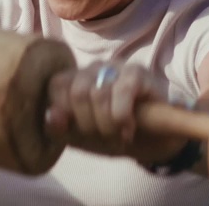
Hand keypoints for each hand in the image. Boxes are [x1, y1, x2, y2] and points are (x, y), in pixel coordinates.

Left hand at [43, 61, 188, 164]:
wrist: (155, 141)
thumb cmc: (112, 135)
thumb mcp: (81, 138)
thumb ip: (60, 129)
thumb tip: (52, 117)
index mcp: (74, 79)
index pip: (56, 85)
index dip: (67, 114)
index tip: (82, 133)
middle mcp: (93, 68)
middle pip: (77, 93)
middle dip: (89, 125)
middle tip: (105, 137)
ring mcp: (116, 67)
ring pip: (98, 94)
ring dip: (108, 125)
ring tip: (118, 135)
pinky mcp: (139, 73)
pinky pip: (123, 91)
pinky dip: (122, 117)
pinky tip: (129, 129)